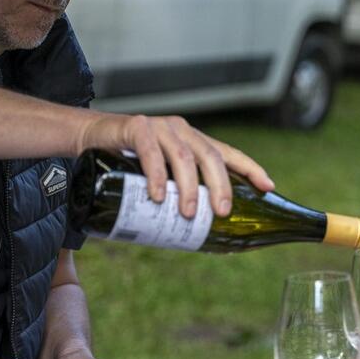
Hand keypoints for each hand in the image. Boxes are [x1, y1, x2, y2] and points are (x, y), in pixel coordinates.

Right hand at [79, 113, 273, 217]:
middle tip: (221, 213)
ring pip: (183, 156)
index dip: (250, 168)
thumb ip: (176, 192)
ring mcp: (160, 127)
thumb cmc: (128, 161)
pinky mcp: (136, 127)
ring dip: (189, 187)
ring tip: (188, 213)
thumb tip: (193, 231)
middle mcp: (181, 131)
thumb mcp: (159, 176)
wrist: (90, 138)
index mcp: (193, 141)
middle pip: (210, 156)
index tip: (268, 187)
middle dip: (220, 186)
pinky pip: (151, 151)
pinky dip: (157, 175)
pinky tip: (158, 195)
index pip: (228, 153)